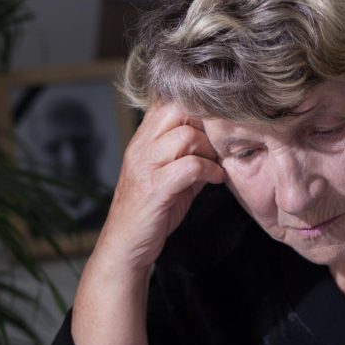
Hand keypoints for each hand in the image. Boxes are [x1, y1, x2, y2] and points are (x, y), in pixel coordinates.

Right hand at [101, 102, 224, 273]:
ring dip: (210, 149)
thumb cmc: (150, 212)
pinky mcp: (155, 189)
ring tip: (217, 164)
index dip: (196, 105)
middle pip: (178, 109)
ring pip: (186, 136)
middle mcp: (141, 147)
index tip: (215, 123)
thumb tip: (217, 143)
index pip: (169, 99)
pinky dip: (210, 170)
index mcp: (143, 139)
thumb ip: (189, 156)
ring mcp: (146, 166)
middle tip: (218, 144)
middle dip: (205, 124)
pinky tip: (216, 179)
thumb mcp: (170, 176)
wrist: (126, 245)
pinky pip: (189, 166)